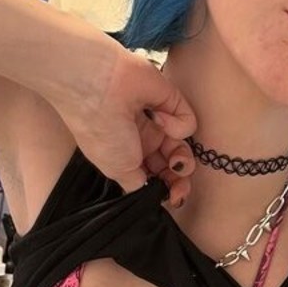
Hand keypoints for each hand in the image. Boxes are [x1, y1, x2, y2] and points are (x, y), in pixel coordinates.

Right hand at [65, 41, 197, 203]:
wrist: (99, 88)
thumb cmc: (101, 131)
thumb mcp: (118, 170)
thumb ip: (139, 185)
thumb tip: (153, 191)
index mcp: (127, 155)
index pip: (154, 175)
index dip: (166, 188)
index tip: (173, 197)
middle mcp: (142, 138)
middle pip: (171, 163)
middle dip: (179, 178)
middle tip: (180, 185)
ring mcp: (158, 120)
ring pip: (183, 145)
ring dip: (184, 157)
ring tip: (176, 158)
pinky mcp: (172, 101)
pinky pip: (188, 121)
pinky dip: (178, 125)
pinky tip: (159, 119)